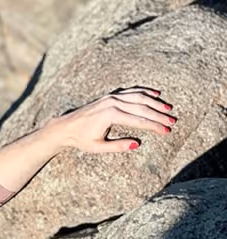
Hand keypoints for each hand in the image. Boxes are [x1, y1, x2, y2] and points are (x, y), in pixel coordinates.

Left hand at [48, 86, 175, 153]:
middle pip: (142, 107)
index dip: (154, 126)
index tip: (167, 131)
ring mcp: (112, 96)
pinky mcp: (111, 95)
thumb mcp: (98, 147)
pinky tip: (156, 94)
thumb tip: (138, 143)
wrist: (66, 126)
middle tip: (173, 121)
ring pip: (139, 97)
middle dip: (159, 115)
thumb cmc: (81, 139)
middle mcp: (112, 102)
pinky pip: (131, 91)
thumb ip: (118, 146)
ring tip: (169, 109)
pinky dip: (145, 92)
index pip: (138, 120)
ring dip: (155, 103)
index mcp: (110, 115)